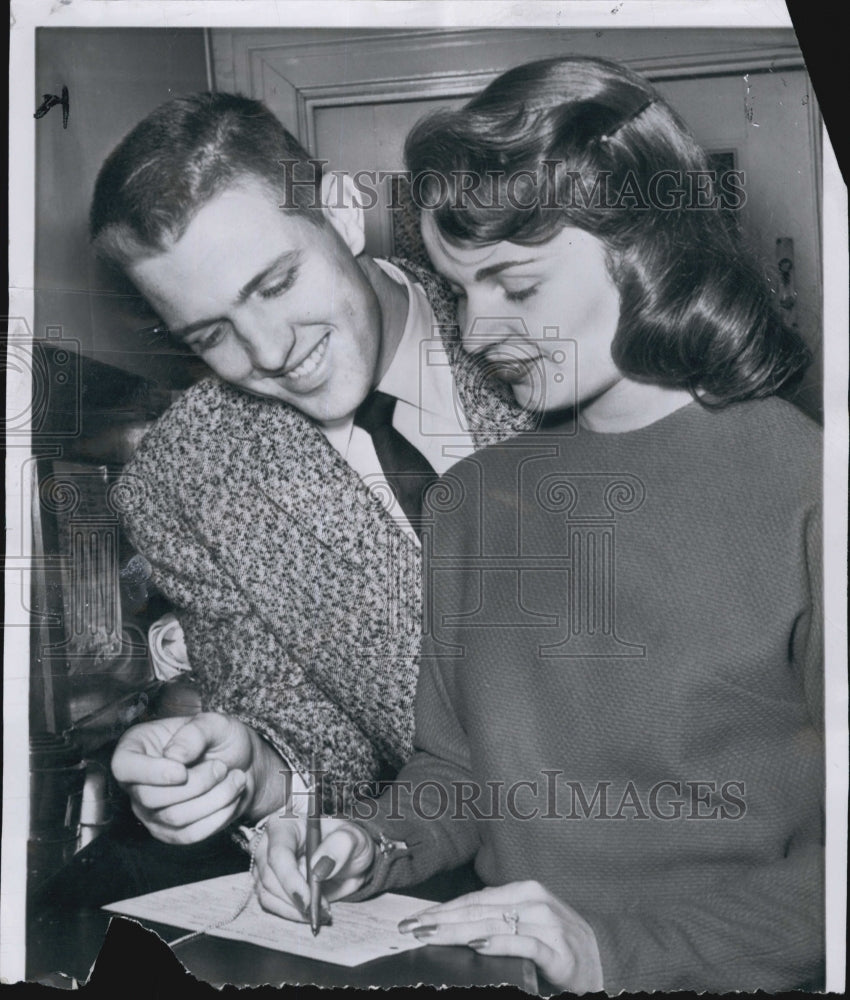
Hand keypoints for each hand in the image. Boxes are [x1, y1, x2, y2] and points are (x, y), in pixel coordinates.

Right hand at [111, 713, 289, 843]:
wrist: (243, 764)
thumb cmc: (222, 738)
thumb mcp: (213, 723)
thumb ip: (194, 734)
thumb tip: (174, 756)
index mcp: (137, 746)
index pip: (124, 767)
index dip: (151, 773)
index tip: (182, 771)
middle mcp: (136, 782)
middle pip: (151, 797)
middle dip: (196, 784)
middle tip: (221, 767)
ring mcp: (150, 811)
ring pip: (174, 818)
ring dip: (214, 799)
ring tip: (235, 779)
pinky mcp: (170, 832)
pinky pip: (189, 834)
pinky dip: (217, 817)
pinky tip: (232, 798)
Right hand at [254, 811, 374, 920]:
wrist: (348, 858)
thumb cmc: (348, 841)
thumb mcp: (354, 838)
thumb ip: (341, 846)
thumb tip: (318, 869)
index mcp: (287, 821)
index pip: (279, 852)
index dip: (290, 879)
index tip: (308, 899)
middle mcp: (270, 841)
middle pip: (269, 876)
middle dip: (295, 898)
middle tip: (322, 908)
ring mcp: (266, 863)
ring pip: (267, 893)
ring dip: (293, 909)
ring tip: (321, 910)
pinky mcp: (268, 883)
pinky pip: (271, 904)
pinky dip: (291, 913)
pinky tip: (312, 912)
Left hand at [398, 881, 603, 993]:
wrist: (607, 962)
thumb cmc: (558, 946)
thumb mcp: (526, 926)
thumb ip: (497, 922)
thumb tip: (456, 927)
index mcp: (523, 891)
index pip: (473, 900)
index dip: (441, 909)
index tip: (413, 919)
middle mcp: (533, 901)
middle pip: (476, 911)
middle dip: (439, 920)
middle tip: (409, 928)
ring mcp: (546, 923)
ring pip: (493, 925)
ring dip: (457, 931)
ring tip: (430, 934)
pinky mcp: (558, 950)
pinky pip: (523, 944)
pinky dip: (498, 943)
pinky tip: (477, 944)